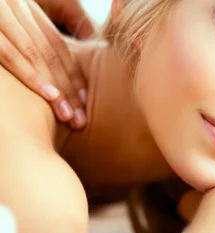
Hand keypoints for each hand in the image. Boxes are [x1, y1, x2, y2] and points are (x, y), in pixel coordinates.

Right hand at [0, 0, 88, 128]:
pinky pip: (10, 53)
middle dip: (70, 89)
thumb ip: (20, 33)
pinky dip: (31, 75)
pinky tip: (49, 95)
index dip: (73, 74)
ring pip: (38, 55)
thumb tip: (36, 60)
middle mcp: (16, 7)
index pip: (56, 46)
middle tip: (81, 119)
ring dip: (57, 88)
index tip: (85, 100)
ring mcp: (0, 13)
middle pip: (53, 55)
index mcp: (22, 7)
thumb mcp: (5, 16)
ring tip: (68, 116)